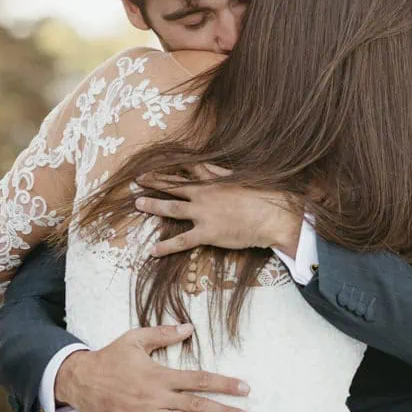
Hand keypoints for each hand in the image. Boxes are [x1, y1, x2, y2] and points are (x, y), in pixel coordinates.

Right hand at [55, 323, 249, 411]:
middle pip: (197, 404)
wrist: (78, 380)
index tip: (245, 389)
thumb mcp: (135, 339)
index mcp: (160, 374)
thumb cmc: (109, 358)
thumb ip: (164, 334)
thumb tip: (189, 327)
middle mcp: (156, 395)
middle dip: (223, 411)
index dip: (224, 384)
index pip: (200, 379)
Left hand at [136, 164, 301, 257]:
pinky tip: (153, 250)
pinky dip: (166, 246)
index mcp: (215, 180)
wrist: (272, 216)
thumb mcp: (245, 178)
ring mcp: (203, 213)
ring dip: (154, 206)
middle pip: (174, 185)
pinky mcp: (207, 233)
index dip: (173, 164)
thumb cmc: (265, 196)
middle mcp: (205, 194)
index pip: (190, 168)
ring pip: (172, 208)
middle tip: (139, 179)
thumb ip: (226, 173)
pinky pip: (182, 241)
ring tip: (139, 204)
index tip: (160, 160)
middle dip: (155, 181)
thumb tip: (213, 167)